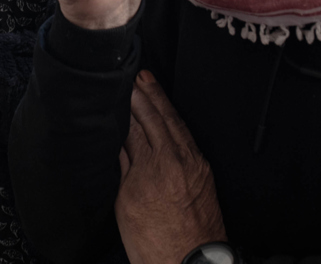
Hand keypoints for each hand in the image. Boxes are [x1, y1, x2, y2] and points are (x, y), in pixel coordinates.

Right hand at [116, 71, 225, 263]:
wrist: (188, 263)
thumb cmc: (153, 243)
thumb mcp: (125, 204)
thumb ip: (124, 167)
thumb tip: (120, 141)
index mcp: (150, 168)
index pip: (133, 125)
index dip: (125, 105)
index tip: (117, 89)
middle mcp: (174, 160)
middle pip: (155, 116)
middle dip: (143, 93)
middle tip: (133, 75)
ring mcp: (193, 163)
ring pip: (174, 121)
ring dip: (160, 99)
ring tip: (149, 82)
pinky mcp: (203, 170)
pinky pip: (186, 134)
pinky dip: (174, 118)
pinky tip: (168, 111)